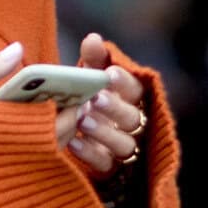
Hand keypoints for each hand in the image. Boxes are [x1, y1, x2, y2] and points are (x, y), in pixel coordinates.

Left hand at [59, 34, 144, 176]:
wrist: (71, 135)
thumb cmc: (87, 99)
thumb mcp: (90, 78)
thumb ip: (93, 60)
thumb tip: (93, 38)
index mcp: (131, 98)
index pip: (136, 89)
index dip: (124, 82)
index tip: (108, 74)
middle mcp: (132, 124)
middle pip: (133, 118)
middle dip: (114, 107)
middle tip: (95, 98)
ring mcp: (121, 148)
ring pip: (124, 144)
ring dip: (103, 131)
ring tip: (82, 119)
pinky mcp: (108, 169)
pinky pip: (104, 164)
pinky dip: (89, 153)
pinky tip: (72, 142)